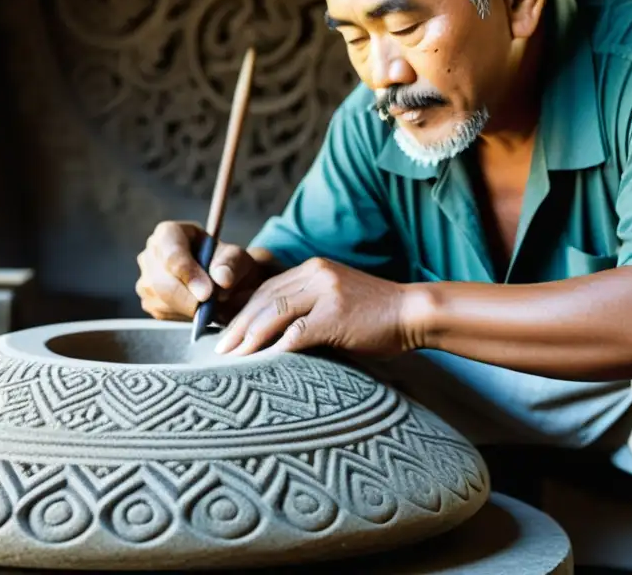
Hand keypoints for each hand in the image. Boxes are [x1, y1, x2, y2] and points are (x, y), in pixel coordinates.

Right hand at [135, 221, 264, 321]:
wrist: (221, 281)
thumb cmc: (226, 263)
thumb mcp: (237, 257)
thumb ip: (232, 264)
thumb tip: (222, 278)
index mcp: (169, 233)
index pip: (171, 253)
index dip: (187, 274)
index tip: (207, 293)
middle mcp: (151, 254)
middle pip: (161, 282)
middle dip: (188, 299)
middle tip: (212, 306)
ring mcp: (145, 278)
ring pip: (161, 301)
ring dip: (188, 309)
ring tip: (209, 303)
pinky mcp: (148, 301)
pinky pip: (163, 313)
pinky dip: (183, 315)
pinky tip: (197, 308)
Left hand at [214, 257, 417, 355]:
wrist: (413, 313)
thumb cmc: (375, 316)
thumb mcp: (335, 301)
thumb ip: (306, 309)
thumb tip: (272, 335)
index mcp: (311, 269)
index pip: (266, 289)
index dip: (241, 311)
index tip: (225, 332)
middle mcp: (315, 274)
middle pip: (264, 299)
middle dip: (238, 325)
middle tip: (219, 348)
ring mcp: (326, 292)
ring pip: (275, 313)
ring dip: (250, 337)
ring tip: (233, 356)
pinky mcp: (336, 314)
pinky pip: (298, 331)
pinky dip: (278, 347)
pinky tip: (263, 361)